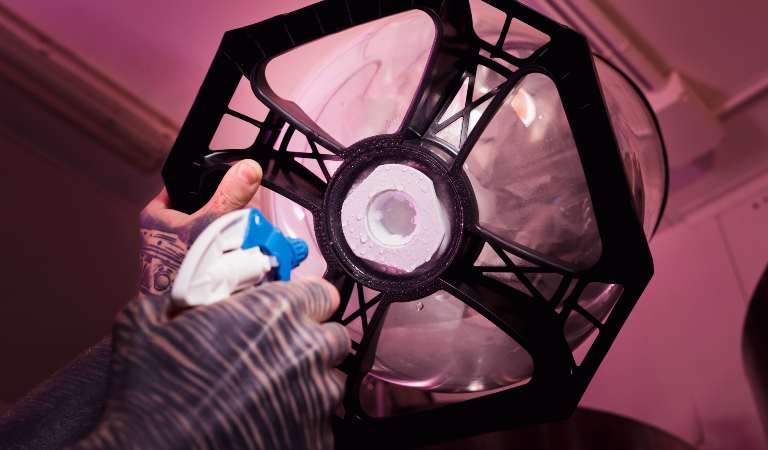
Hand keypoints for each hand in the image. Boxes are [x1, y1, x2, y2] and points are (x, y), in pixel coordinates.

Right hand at [73, 278, 348, 449]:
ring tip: (268, 393)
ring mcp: (316, 399)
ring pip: (330, 381)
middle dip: (311, 341)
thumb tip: (188, 299)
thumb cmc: (150, 392)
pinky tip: (265, 422)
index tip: (289, 311)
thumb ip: (181, 299)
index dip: (306, 301)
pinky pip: (320, 422)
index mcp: (276, 312)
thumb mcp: (145, 323)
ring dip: (309, 382)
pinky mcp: (316, 439)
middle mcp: (307, 351)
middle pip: (333, 337)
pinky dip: (299, 419)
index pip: (323, 293)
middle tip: (277, 353)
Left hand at [139, 159, 262, 296]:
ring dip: (228, 237)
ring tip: (242, 240)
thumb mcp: (209, 224)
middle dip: (224, 214)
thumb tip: (247, 170)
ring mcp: (174, 254)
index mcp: (155, 215)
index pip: (182, 185)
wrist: (179, 318)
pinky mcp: (187, 271)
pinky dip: (226, 256)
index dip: (205, 181)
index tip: (226, 183)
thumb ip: (230, 196)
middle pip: (200, 209)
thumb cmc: (180, 273)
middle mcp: (161, 233)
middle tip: (242, 216)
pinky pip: (212, 255)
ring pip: (209, 234)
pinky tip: (238, 259)